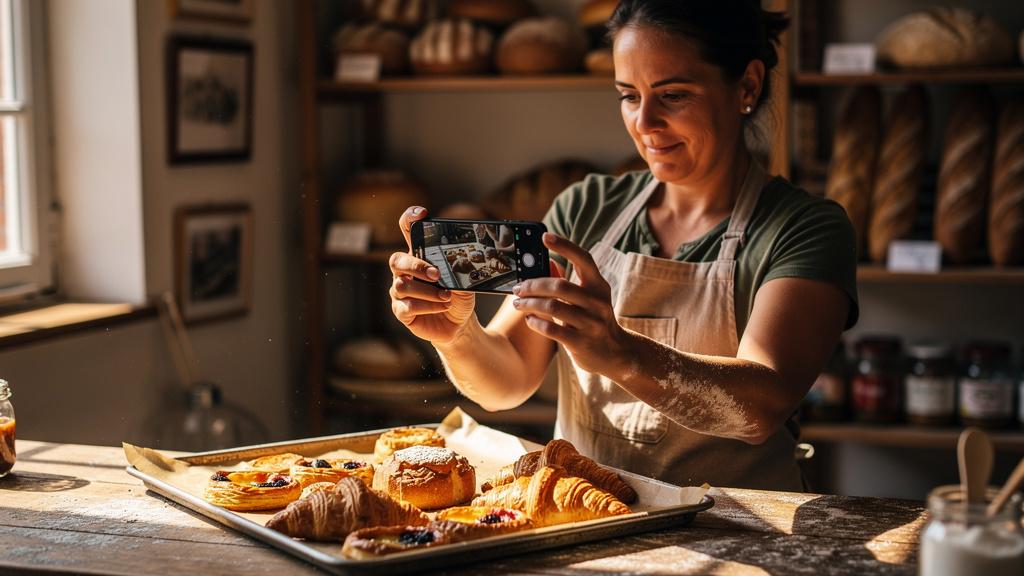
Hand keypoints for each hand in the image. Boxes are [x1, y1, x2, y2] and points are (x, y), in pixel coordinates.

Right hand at [390, 206, 475, 343]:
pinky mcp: (401, 312)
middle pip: (396, 260)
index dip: (409, 219)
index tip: (421, 213)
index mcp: (419, 256)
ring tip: (447, 297)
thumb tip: (454, 265)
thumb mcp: (464, 280)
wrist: (460, 323)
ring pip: (402, 286)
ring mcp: (400, 292)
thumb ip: (457, 269)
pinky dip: (427, 306)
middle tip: (437, 275)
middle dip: (416, 266)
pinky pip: (406, 307)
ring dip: (428, 292)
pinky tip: (441, 307)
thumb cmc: (459, 296)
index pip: (407, 231)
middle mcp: (405, 272)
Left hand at [512, 233, 629, 377]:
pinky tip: (529, 320)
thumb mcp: (587, 298)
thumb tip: (545, 262)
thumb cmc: (593, 320)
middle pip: (559, 286)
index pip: (583, 259)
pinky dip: (535, 322)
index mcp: (599, 286)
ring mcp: (591, 323)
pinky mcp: (581, 342)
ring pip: (552, 307)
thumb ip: (567, 282)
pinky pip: (551, 329)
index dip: (565, 246)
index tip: (545, 237)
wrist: (615, 353)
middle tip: (518, 288)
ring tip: (518, 304)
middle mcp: (597, 302)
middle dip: (533, 285)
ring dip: (529, 304)